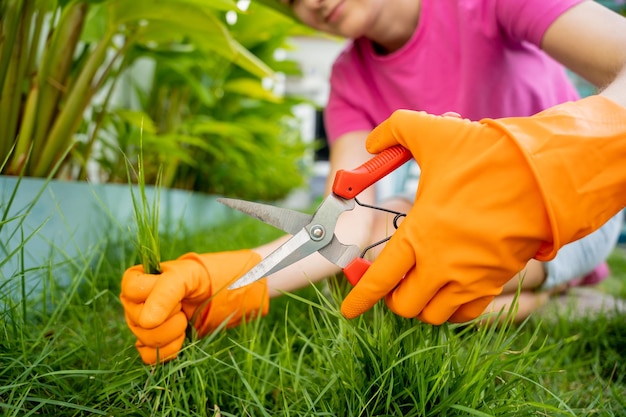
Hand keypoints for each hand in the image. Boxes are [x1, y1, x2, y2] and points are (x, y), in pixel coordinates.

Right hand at [120, 250, 268, 363]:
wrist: (226, 295)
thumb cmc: (207, 278)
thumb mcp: (189, 275)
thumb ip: (167, 290)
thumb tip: (147, 321)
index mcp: (140, 279)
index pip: (131, 289)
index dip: (155, 296)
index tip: (178, 295)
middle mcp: (137, 303)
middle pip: (137, 320)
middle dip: (167, 318)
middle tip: (185, 308)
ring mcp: (144, 326)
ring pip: (143, 340)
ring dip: (170, 335)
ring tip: (186, 322)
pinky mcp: (156, 344)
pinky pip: (149, 357)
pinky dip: (168, 352)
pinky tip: (183, 340)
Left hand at [341, 95, 625, 323]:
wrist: (543, 175)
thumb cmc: (485, 156)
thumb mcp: (432, 132)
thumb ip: (393, 131)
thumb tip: (372, 142)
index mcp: (419, 235)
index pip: (379, 280)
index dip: (360, 298)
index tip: (349, 309)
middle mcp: (442, 265)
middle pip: (404, 305)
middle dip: (391, 297)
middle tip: (391, 281)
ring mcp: (470, 279)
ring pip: (433, 315)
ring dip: (420, 305)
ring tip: (418, 285)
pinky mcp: (495, 281)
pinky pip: (467, 314)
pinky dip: (451, 309)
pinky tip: (447, 290)